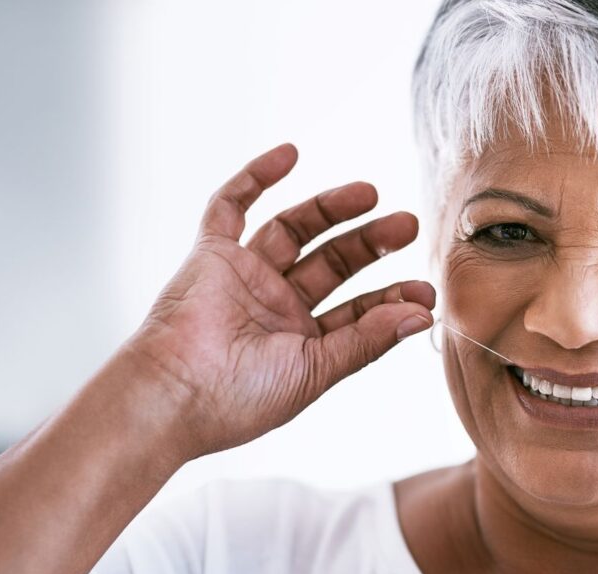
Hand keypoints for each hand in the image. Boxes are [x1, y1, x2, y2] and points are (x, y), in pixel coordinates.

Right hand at [127, 143, 435, 458]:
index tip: (424, 290)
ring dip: (331, 209)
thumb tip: (421, 314)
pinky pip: (231, 207)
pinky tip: (292, 153)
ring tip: (371, 193)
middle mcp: (277, 305)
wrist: (173, 394)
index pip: (357, 309)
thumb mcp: (315, 371)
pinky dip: (257, 177)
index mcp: (303, 341)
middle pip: (332, 262)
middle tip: (407, 224)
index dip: (391, 297)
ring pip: (294, 230)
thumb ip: (366, 340)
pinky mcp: (211, 255)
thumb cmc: (241, 397)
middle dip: (370, 243)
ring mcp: (245, 277)